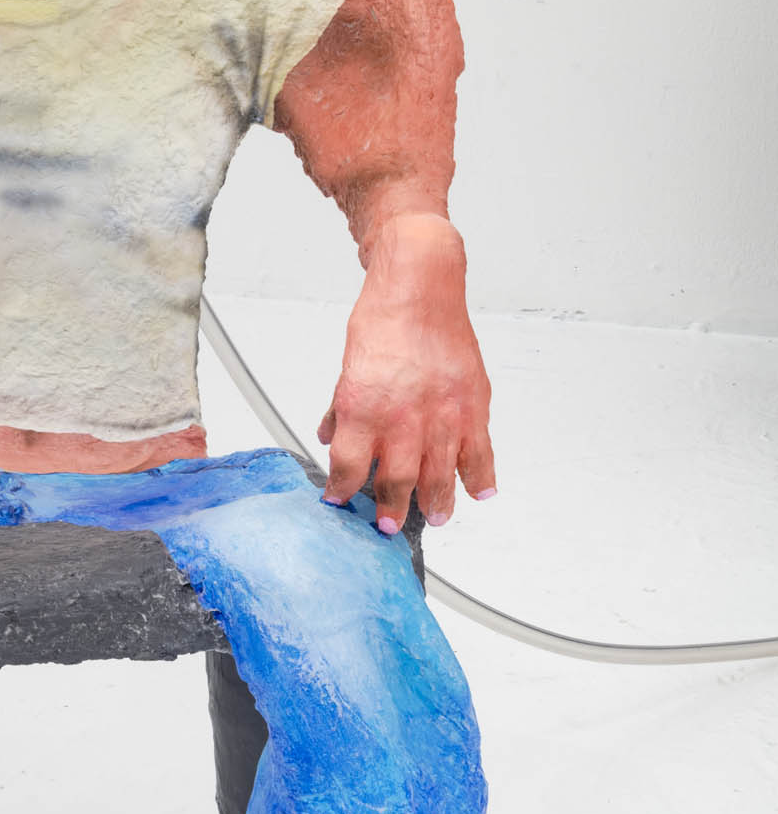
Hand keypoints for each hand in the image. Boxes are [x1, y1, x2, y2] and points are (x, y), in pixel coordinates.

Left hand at [317, 214, 494, 532]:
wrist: (421, 287)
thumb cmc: (384, 319)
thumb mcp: (347, 367)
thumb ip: (340, 409)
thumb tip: (332, 439)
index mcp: (363, 408)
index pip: (348, 467)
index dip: (342, 490)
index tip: (340, 500)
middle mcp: (403, 417)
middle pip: (396, 481)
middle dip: (391, 509)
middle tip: (389, 525)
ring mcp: (442, 414)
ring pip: (440, 475)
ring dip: (436, 503)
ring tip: (433, 518)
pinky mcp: (473, 405)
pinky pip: (480, 453)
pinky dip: (480, 477)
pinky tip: (478, 493)